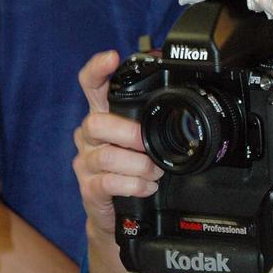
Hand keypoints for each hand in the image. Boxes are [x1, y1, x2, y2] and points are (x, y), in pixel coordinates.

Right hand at [73, 50, 162, 241]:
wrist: (121, 214)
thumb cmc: (136, 168)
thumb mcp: (146, 139)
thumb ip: (154, 118)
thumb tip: (185, 91)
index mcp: (104, 116)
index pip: (92, 86)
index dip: (98, 69)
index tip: (111, 57)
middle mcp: (89, 136)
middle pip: (96, 122)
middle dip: (129, 134)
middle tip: (149, 145)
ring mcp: (86, 162)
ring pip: (106, 156)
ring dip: (139, 165)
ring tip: (155, 173)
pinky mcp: (89, 188)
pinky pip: (108, 182)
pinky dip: (134, 185)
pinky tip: (146, 187)